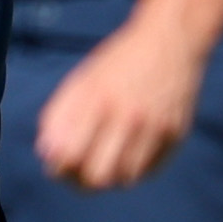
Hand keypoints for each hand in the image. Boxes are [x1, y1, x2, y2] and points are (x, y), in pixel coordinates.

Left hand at [35, 16, 208, 188]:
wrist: (170, 40)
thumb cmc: (117, 63)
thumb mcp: (82, 80)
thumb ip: (59, 115)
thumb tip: (46, 154)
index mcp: (97, 99)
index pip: (70, 155)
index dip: (59, 168)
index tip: (57, 166)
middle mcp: (128, 115)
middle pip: (97, 176)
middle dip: (81, 181)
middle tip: (77, 172)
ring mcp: (155, 127)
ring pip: (123, 179)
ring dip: (108, 176)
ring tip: (102, 161)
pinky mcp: (176, 135)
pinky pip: (148, 171)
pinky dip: (132, 170)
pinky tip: (124, 155)